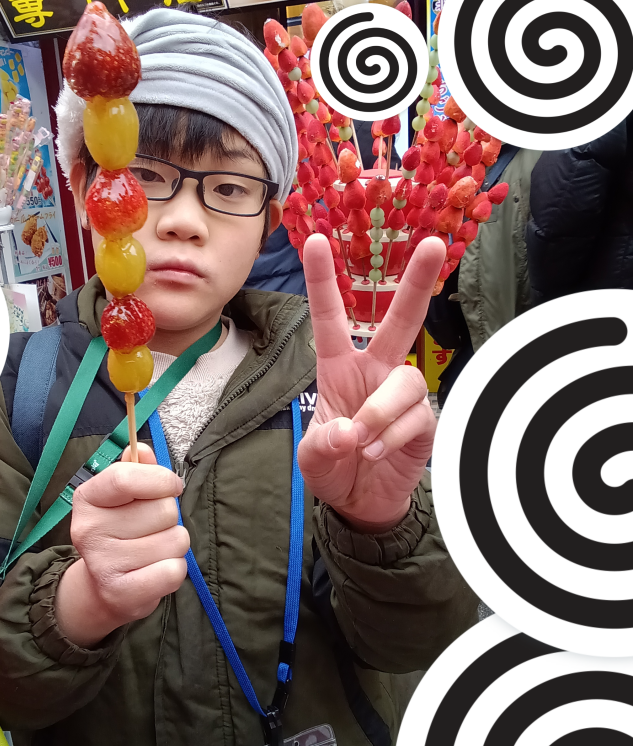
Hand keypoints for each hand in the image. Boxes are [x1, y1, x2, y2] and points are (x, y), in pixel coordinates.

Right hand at [56, 444, 189, 647]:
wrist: (102, 588)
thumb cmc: (120, 532)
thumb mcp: (122, 497)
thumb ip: (136, 469)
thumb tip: (143, 449)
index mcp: (88, 498)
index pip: (127, 477)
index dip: (161, 479)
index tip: (172, 486)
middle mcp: (89, 530)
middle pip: (164, 510)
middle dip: (170, 518)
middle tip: (152, 529)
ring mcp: (103, 564)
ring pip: (175, 540)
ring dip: (174, 545)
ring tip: (153, 551)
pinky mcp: (121, 593)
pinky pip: (173, 571)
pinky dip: (174, 570)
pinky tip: (155, 571)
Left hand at [299, 234, 444, 533]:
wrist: (361, 504)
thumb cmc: (333, 469)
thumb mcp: (312, 459)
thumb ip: (323, 444)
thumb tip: (350, 432)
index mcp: (339, 368)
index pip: (331, 317)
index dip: (323, 280)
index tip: (315, 241)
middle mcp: (376, 371)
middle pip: (400, 320)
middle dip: (417, 282)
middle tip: (433, 244)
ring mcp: (403, 395)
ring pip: (405, 381)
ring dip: (380, 412)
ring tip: (363, 442)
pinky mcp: (425, 421)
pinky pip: (416, 416)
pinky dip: (393, 436)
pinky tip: (379, 453)